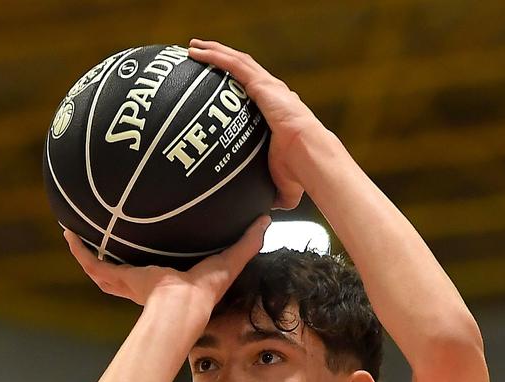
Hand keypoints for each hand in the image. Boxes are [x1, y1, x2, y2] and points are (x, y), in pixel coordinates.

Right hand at [64, 215, 267, 306]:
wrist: (182, 306)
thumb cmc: (204, 291)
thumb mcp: (228, 260)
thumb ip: (246, 241)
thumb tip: (266, 220)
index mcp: (164, 279)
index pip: (151, 267)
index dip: (146, 256)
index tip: (142, 241)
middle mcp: (140, 282)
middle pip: (120, 268)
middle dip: (110, 255)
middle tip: (101, 236)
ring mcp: (125, 281)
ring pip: (101, 266)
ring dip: (87, 251)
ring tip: (74, 233)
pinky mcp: (117, 278)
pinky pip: (92, 263)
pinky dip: (79, 250)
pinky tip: (68, 233)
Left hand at [187, 39, 330, 209]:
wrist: (311, 158)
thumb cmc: (300, 173)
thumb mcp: (280, 185)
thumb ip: (268, 190)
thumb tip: (260, 210)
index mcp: (276, 112)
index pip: (252, 92)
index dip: (236, 85)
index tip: (219, 83)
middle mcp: (272, 95)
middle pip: (241, 70)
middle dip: (221, 60)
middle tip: (199, 56)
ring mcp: (268, 88)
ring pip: (236, 62)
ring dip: (214, 52)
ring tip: (194, 47)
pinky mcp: (263, 85)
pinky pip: (234, 65)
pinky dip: (216, 56)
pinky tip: (197, 52)